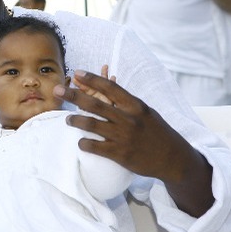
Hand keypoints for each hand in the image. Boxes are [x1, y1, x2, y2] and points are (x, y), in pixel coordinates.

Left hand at [54, 70, 204, 182]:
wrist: (173, 159)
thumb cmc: (157, 132)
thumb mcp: (146, 112)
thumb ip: (127, 103)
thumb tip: (107, 88)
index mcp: (136, 106)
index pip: (111, 88)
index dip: (92, 79)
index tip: (77, 72)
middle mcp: (128, 119)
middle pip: (95, 104)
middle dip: (73, 95)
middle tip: (57, 90)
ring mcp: (123, 136)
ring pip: (90, 124)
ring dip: (74, 120)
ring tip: (67, 119)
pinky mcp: (120, 154)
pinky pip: (94, 146)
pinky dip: (84, 143)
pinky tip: (80, 142)